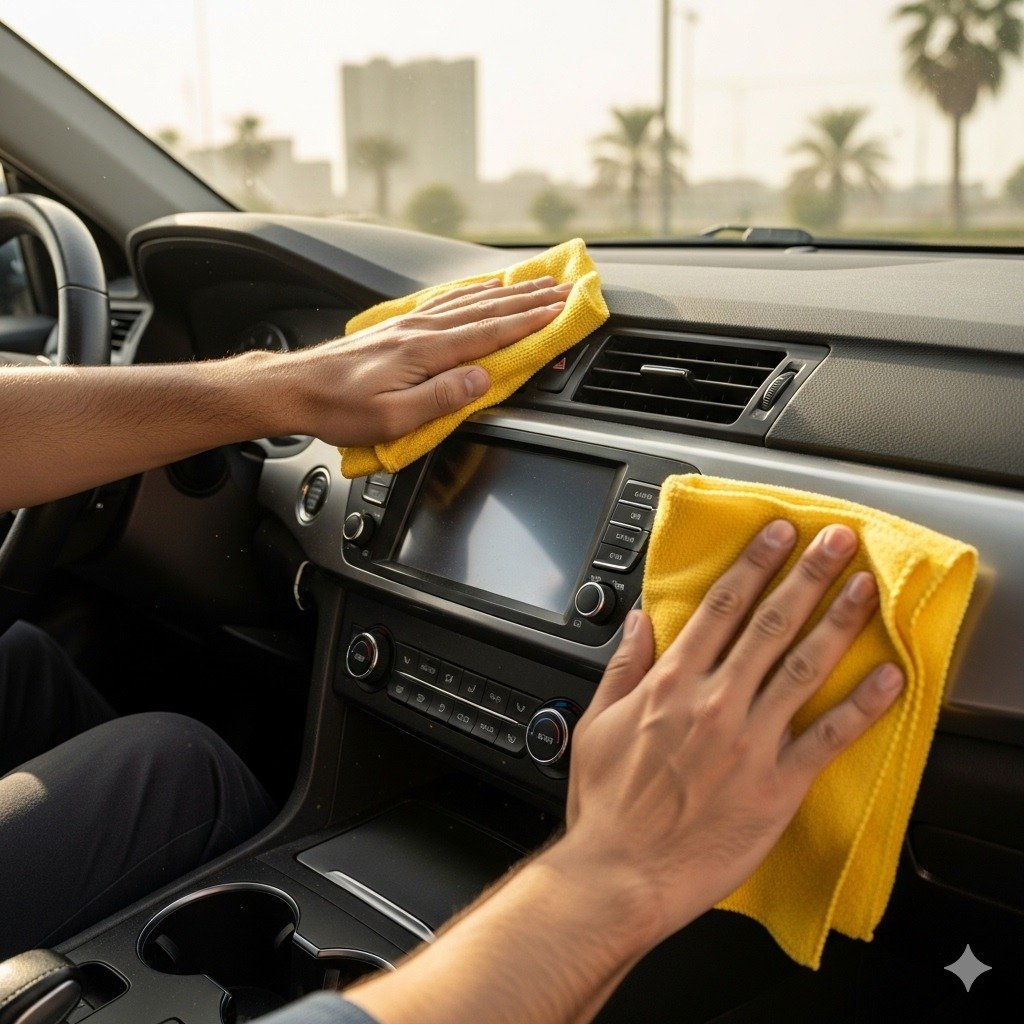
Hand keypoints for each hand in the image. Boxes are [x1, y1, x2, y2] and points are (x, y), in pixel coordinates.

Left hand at [274, 275, 570, 444]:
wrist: (295, 389)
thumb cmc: (339, 409)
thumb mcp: (392, 418)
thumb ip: (441, 398)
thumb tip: (482, 380)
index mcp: (425, 352)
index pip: (491, 333)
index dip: (531, 322)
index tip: (562, 311)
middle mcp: (421, 330)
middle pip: (487, 310)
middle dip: (531, 300)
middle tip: (565, 290)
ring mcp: (409, 324)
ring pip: (470, 301)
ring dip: (508, 293)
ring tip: (536, 283)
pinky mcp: (398, 327)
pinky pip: (446, 301)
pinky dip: (473, 292)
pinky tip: (483, 288)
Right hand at [557, 520, 903, 949]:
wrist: (620, 873)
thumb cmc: (607, 805)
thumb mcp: (597, 723)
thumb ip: (623, 667)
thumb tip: (638, 621)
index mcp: (671, 684)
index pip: (720, 608)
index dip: (754, 565)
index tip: (778, 536)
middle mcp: (714, 702)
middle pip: (769, 624)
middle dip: (805, 576)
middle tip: (835, 542)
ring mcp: (748, 742)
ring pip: (801, 667)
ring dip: (837, 623)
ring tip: (863, 588)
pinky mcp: (775, 785)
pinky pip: (826, 738)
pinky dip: (860, 706)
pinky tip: (887, 678)